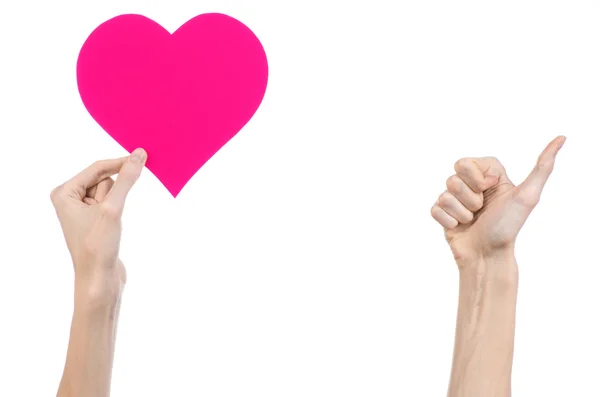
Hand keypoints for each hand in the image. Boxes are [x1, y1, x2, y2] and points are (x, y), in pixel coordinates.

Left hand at [51, 148, 146, 303]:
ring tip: (110, 225)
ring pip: (110, 192)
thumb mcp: (113, 208)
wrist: (99, 279)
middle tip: (111, 214)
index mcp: (64, 193)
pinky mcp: (95, 221)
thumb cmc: (98, 246)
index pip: (97, 168)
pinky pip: (112, 204)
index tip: (143, 156)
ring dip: (117, 205)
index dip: (120, 163)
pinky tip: (113, 228)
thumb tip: (138, 155)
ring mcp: (81, 210)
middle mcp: (69, 199)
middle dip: (115, 193)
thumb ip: (126, 179)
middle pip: (103, 180)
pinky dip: (118, 211)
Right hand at [430, 136, 564, 264]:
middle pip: (453, 177)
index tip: (490, 190)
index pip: (467, 162)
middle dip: (469, 197)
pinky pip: (435, 208)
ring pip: (444, 194)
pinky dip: (448, 220)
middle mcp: (471, 185)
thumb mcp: (528, 196)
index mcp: (489, 176)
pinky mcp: (443, 213)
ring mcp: (455, 200)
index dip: (476, 178)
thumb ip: (543, 166)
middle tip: (481, 208)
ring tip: (473, 220)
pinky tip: (459, 226)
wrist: (487, 256)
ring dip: (461, 212)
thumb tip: (562, 137)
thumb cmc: (507, 227)